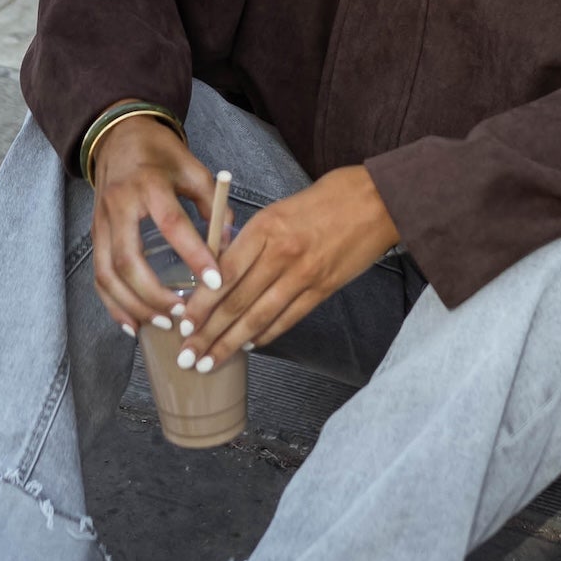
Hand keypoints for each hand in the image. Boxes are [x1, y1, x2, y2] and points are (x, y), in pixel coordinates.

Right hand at [90, 116, 232, 335]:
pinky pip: (99, 276)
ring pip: (108, 274)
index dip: (194, 255)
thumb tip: (228, 246)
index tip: (215, 282)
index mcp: (149, 184)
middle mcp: (119, 206)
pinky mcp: (95, 236)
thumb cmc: (160, 154)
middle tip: (183, 314)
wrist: (118, 137)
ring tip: (163, 323)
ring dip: (134, 305)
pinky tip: (134, 324)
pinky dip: (113, 305)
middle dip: (154, 294)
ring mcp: (101, 223)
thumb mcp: (194, 169)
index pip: (171, 224)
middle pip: (129, 260)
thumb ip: (213, 205)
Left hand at [184, 166, 396, 365]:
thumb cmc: (327, 198)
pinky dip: (265, 335)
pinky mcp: (323, 289)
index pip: (223, 273)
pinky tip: (248, 346)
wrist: (378, 200)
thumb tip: (221, 269)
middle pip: (236, 302)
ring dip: (230, 344)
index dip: (200, 304)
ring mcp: (304, 275)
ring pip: (258, 317)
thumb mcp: (279, 208)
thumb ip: (251, 238)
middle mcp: (282, 254)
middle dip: (207, 334)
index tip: (182, 323)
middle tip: (186, 356)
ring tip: (208, 362)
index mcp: (266, 227)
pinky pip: (287, 319)